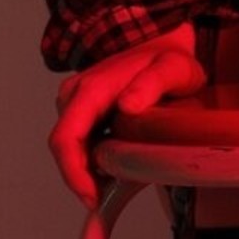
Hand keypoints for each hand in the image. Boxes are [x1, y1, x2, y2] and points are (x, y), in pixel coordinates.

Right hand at [48, 21, 205, 209]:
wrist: (160, 40)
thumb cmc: (168, 58)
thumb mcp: (173, 69)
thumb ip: (153, 83)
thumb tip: (127, 106)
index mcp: (92, 88)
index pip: (66, 138)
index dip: (73, 174)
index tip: (93, 198)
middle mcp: (75, 94)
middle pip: (65, 149)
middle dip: (83, 178)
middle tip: (114, 195)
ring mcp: (75, 102)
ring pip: (72, 148)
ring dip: (89, 169)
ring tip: (123, 177)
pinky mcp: (81, 110)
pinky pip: (80, 142)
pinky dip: (93, 160)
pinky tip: (118, 166)